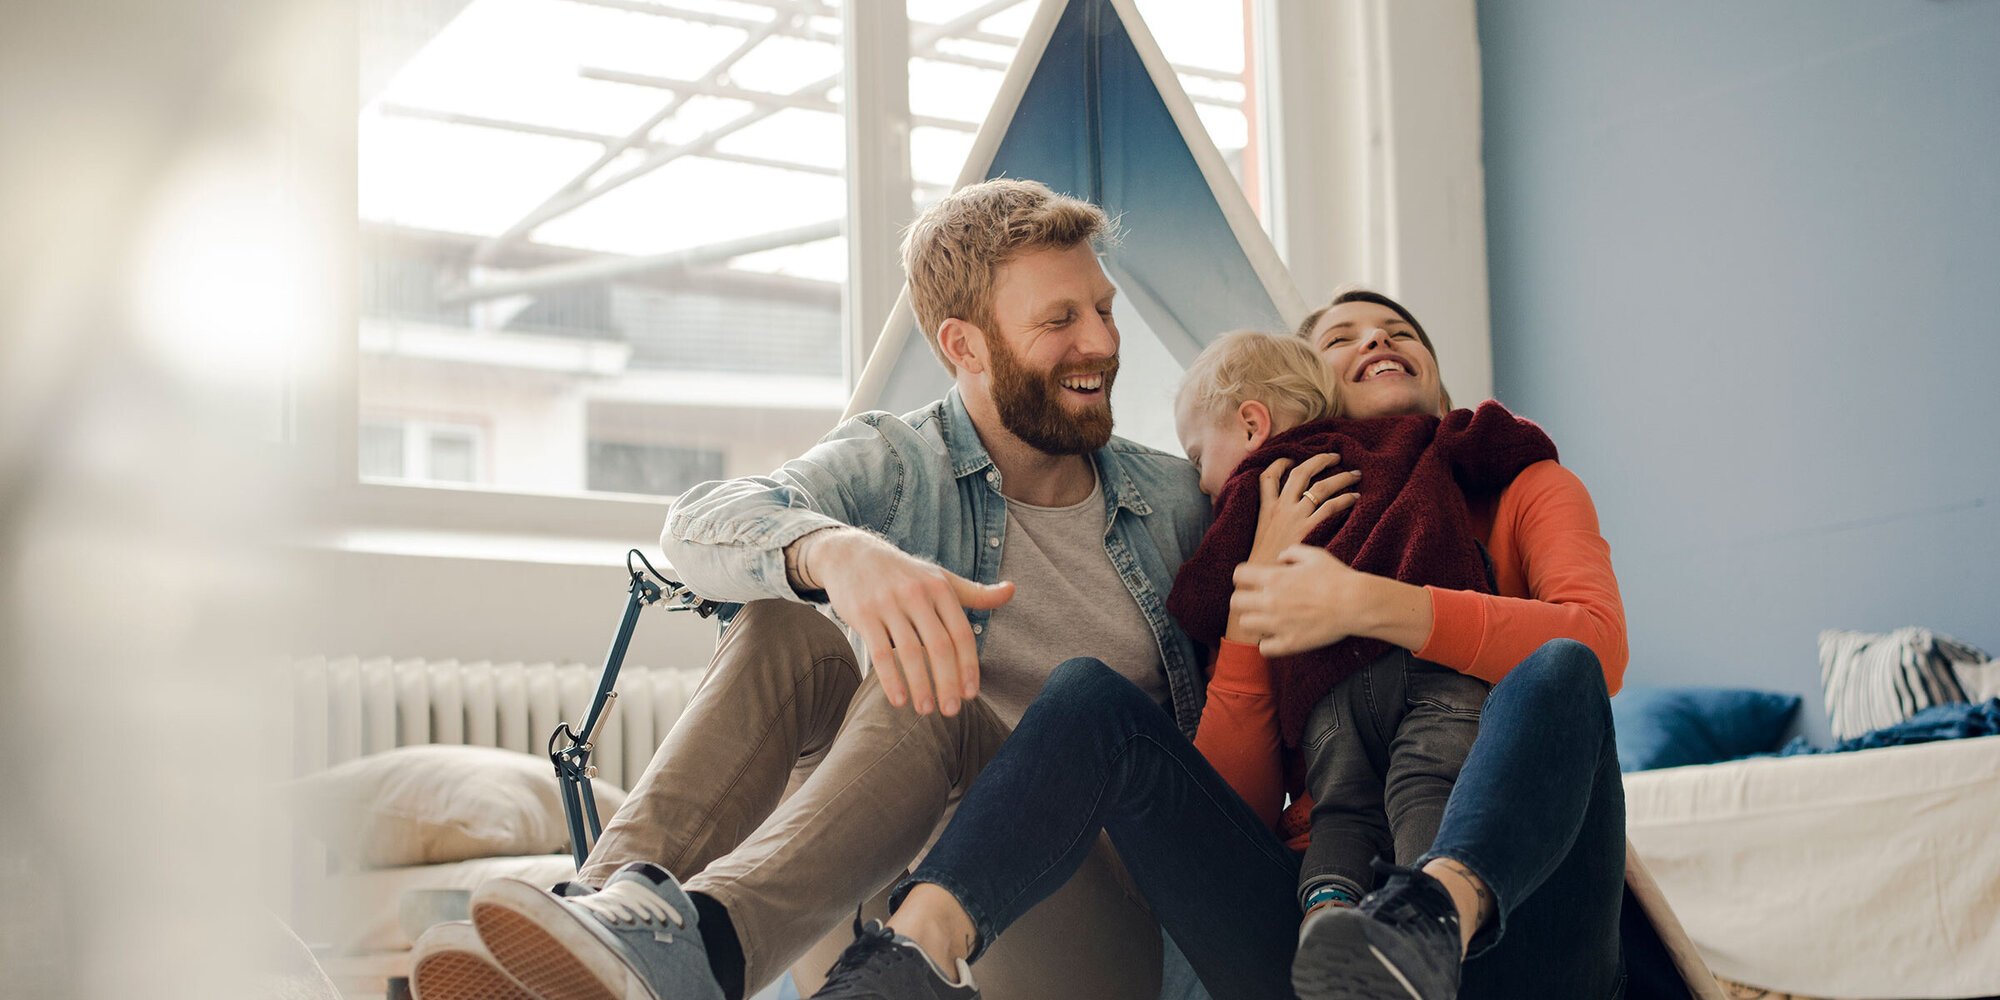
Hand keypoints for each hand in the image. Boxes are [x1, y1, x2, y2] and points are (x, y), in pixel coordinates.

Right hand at [803, 529, 1014, 715]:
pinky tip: (899, 701)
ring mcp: (888, 603)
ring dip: (921, 686)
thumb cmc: (903, 574)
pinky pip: (880, 653)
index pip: (961, 633)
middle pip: (939, 646)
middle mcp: (916, 594)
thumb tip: (1011, 590)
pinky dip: (891, 680)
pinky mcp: (864, 614)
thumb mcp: (940, 577)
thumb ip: (975, 592)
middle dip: (948, 682)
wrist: (851, 554)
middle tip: (951, 711)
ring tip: (926, 710)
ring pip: (910, 652)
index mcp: (940, 588)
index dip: (969, 667)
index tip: (971, 695)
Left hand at [1231, 545, 1368, 655]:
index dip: (1243, 577)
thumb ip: (1292, 552)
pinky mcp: (1289, 643)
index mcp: (1274, 577)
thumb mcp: (1315, 555)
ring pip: (1245, 625)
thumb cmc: (1337, 577)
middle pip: (1235, 602)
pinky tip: (1277, 637)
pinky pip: (1263, 648)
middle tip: (1257, 601)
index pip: (1239, 575)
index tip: (1252, 581)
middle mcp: (1270, 601)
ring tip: (1268, 619)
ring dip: (1254, 621)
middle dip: (1244, 600)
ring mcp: (1277, 624)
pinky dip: (1268, 644)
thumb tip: (1280, 558)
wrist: (1355, 603)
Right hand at [1248, 453, 1359, 565]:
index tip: (1292, 459)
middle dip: (1319, 460)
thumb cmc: (1261, 564)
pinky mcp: (1309, 528)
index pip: (1268, 476)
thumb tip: (1279, 521)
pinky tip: (1355, 498)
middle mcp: (1281, 508)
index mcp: (1266, 508)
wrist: (1263, 578)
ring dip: (1340, 477)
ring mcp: (1296, 517)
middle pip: (1300, 473)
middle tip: (1335, 456)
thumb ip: (1269, 524)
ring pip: (1320, 487)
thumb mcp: (1258, 537)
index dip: (1280, 463)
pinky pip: (1331, 507)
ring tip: (1354, 474)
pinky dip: (1345, 499)